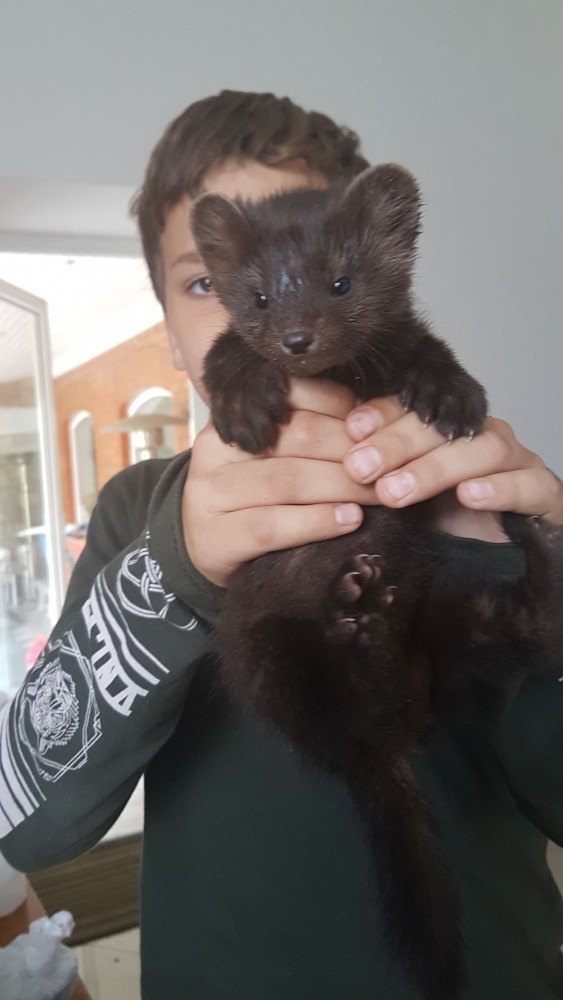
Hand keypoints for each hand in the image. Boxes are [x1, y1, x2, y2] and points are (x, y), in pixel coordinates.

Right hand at [183, 380, 375, 586]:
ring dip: (342, 486)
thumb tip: (371, 418)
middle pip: (295, 436)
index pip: (290, 394)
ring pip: (287, 480)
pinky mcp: (216, 537)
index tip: (373, 426)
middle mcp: (214, 448)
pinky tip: (349, 521)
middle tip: (387, 466)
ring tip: (377, 495)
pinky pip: (273, 526)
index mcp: (233, 416)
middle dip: (350, 451)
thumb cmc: (254, 496)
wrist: (206, 549)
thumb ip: (308, 432)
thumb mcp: (273, 455)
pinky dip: (317, 522)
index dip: (338, 406)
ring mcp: (210, 493)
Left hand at [343, 397, 562, 539]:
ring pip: (486, 448)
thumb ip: (372, 477)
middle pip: (446, 424)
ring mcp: (520, 463)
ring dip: (437, 467)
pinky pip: (530, 484)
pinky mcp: (546, 495)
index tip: (351, 429)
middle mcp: (484, 437)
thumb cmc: (444, 527)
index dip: (384, 413)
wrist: (506, 568)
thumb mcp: (400, 500)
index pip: (417, 407)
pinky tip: (469, 496)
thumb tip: (323, 463)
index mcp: (450, 430)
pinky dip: (500, 487)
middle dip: (399, 443)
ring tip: (396, 491)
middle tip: (361, 468)